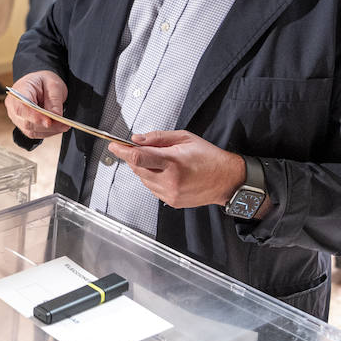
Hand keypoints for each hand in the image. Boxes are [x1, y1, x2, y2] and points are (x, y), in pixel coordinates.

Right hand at [4, 71, 68, 139]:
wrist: (39, 84)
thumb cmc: (44, 81)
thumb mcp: (54, 84)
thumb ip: (54, 100)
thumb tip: (56, 116)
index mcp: (19, 90)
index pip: (21, 107)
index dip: (33, 116)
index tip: (49, 122)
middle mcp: (13, 106)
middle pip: (26, 122)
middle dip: (46, 126)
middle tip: (63, 124)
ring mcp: (17, 117)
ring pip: (31, 130)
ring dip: (49, 130)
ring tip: (64, 126)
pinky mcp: (23, 125)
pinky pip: (35, 133)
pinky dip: (48, 132)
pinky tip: (58, 127)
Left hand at [106, 130, 245, 209]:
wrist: (227, 180)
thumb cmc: (209, 157)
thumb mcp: (184, 138)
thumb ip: (158, 138)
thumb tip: (136, 139)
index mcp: (173, 162)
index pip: (138, 157)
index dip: (122, 151)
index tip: (113, 146)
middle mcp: (170, 180)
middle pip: (137, 169)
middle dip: (134, 158)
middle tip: (140, 149)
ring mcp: (170, 194)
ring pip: (143, 180)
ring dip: (144, 169)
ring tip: (162, 161)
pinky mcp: (172, 202)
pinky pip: (152, 189)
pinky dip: (153, 179)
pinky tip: (166, 173)